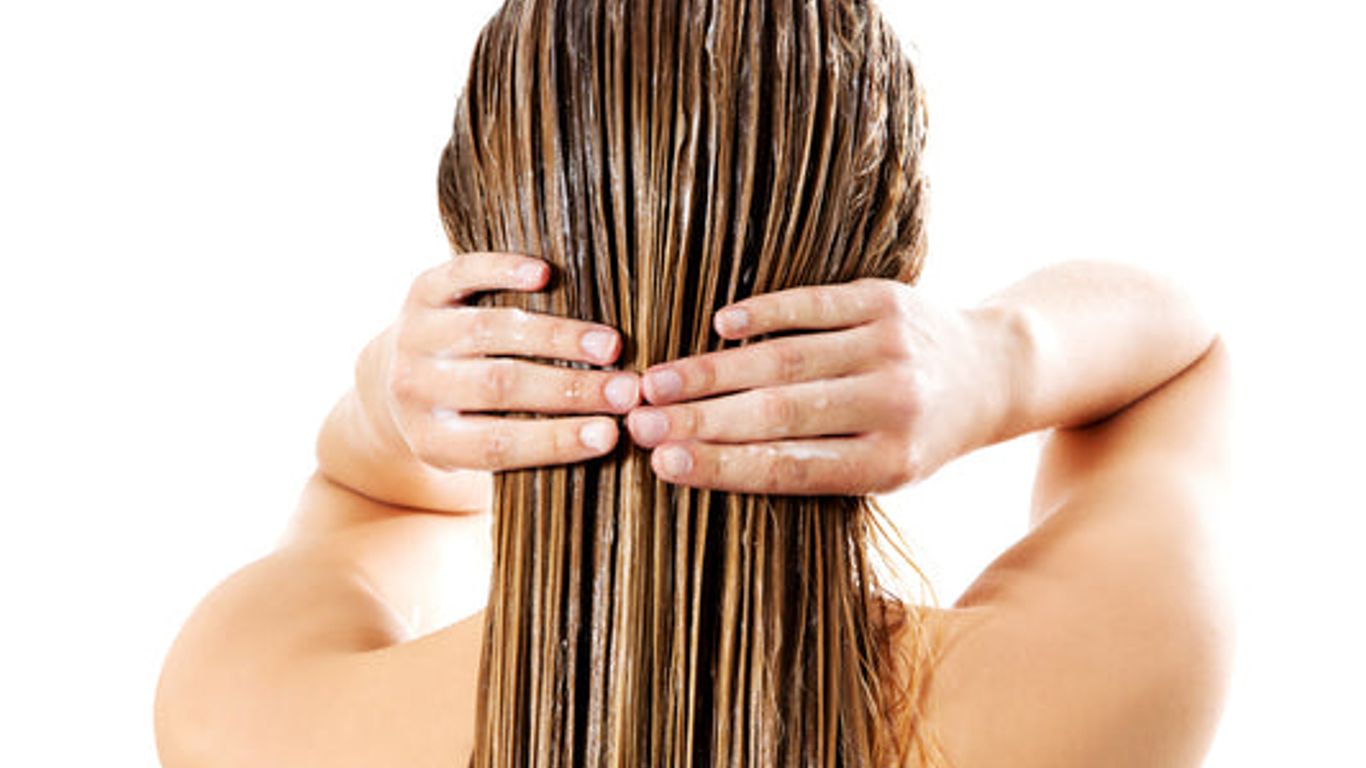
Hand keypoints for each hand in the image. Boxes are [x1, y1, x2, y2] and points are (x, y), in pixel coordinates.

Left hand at [359, 252, 642, 471]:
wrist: (395, 379)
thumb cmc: (468, 422)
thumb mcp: (481, 451)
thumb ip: (531, 448)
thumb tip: (611, 439)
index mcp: (432, 441)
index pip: (497, 445)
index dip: (555, 440)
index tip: (611, 434)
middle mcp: (415, 389)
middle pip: (498, 386)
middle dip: (570, 389)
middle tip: (627, 390)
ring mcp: (416, 336)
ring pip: (490, 331)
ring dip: (557, 337)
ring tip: (610, 345)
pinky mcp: (421, 291)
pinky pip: (461, 275)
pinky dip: (503, 271)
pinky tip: (546, 274)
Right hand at [624, 279, 1008, 494]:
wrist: (992, 372)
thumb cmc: (917, 434)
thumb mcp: (881, 470)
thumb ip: (811, 468)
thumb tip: (706, 462)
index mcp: (889, 463)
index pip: (790, 469)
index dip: (722, 466)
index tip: (663, 465)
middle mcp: (893, 405)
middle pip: (779, 413)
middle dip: (700, 419)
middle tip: (637, 422)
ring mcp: (890, 348)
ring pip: (786, 359)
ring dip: (713, 370)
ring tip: (656, 381)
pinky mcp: (886, 300)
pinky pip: (814, 304)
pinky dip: (763, 313)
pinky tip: (719, 325)